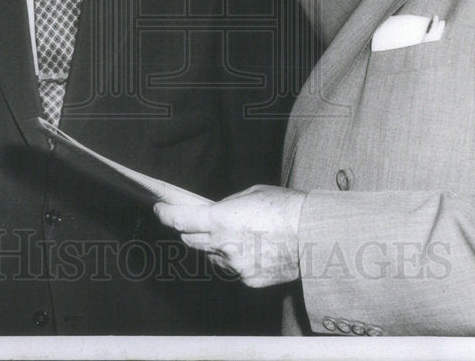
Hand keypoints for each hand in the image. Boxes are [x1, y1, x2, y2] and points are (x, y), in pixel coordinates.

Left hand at [154, 185, 305, 287]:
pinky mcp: (248, 280)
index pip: (180, 220)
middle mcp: (223, 245)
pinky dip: (238, 260)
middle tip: (200, 222)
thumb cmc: (286, 208)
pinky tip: (256, 249)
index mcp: (221, 219)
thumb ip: (227, 205)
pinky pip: (233, 269)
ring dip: (217, 246)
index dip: (166, 215)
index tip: (160, 211)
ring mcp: (235, 266)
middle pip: (192, 241)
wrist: (314, 235)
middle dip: (192, 231)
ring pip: (213, 256)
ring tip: (242, 234)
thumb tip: (215, 211)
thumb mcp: (252, 194)